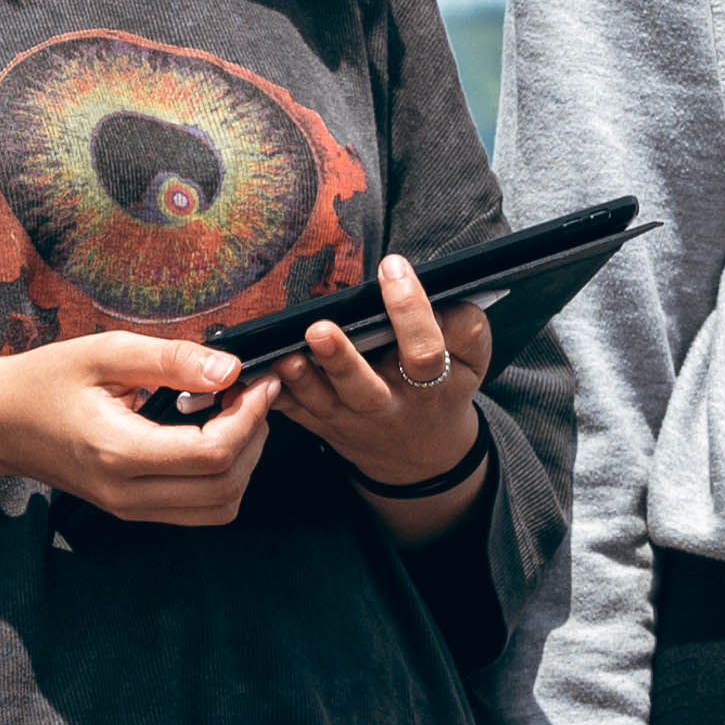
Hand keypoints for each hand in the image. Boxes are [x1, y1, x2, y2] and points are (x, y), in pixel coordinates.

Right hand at [0, 334, 278, 524]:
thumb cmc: (45, 382)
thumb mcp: (106, 353)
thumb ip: (172, 361)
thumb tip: (230, 369)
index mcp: (118, 452)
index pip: (212, 453)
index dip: (250, 417)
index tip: (259, 382)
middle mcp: (127, 492)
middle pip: (225, 486)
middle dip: (254, 438)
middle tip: (252, 395)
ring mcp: (130, 508)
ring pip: (219, 507)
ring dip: (243, 463)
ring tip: (237, 416)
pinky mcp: (133, 510)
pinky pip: (198, 510)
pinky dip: (222, 478)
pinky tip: (214, 436)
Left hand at [272, 254, 492, 513]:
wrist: (421, 457)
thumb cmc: (445, 392)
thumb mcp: (472, 364)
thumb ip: (466, 328)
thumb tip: (445, 295)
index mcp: (431, 387)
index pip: (425, 350)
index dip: (410, 310)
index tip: (392, 267)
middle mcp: (387, 407)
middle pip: (363, 388)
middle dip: (341, 360)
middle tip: (321, 330)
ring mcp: (349, 420)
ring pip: (321, 402)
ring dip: (299, 378)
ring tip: (284, 353)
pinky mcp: (320, 425)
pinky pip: (291, 411)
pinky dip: (270, 393)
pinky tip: (252, 372)